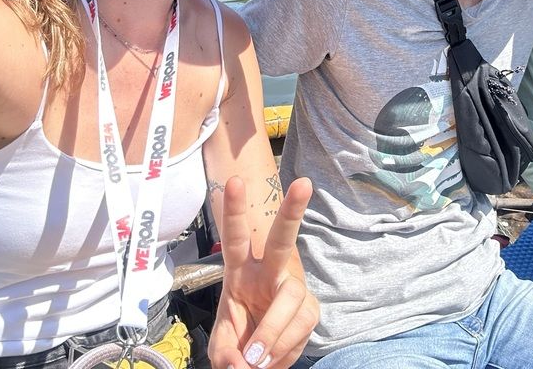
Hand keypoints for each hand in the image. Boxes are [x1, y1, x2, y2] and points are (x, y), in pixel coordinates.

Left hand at [208, 177, 317, 368]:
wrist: (260, 358)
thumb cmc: (238, 339)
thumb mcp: (222, 347)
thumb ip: (226, 354)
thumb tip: (241, 364)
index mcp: (240, 271)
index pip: (236, 238)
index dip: (234, 211)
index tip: (233, 181)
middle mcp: (269, 273)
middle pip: (281, 241)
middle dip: (292, 212)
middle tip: (304, 184)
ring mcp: (293, 289)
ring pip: (291, 298)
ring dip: (273, 331)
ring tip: (255, 359)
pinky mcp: (310, 310)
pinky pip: (301, 328)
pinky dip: (283, 349)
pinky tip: (269, 360)